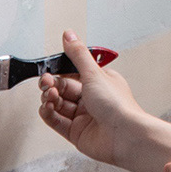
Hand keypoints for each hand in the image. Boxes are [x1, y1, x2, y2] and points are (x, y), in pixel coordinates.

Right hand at [39, 31, 144, 165]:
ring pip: (58, 105)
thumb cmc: (118, 106)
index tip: (48, 68)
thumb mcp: (94, 73)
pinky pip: (57, 121)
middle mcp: (92, 99)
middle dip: (52, 85)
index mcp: (99, 82)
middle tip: (46, 83)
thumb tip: (69, 35)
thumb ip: (78, 55)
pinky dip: (49, 114)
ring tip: (49, 96)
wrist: (125, 136)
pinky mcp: (77, 133)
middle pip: (63, 89)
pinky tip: (46, 108)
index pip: (73, 73)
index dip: (59, 71)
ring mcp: (84, 116)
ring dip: (50, 99)